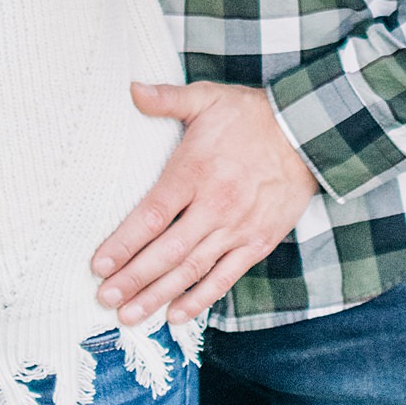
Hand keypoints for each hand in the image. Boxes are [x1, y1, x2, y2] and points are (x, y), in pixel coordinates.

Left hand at [92, 82, 317, 323]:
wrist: (307, 133)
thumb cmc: (250, 115)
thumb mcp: (207, 97)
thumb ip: (167, 98)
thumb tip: (131, 88)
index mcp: (194, 172)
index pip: (151, 215)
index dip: (123, 243)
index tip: (98, 264)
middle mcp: (214, 205)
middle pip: (166, 252)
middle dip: (132, 279)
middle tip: (104, 299)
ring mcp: (237, 228)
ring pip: (191, 271)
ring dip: (158, 296)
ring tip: (129, 316)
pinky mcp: (257, 243)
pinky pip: (224, 278)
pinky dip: (199, 300)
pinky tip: (175, 316)